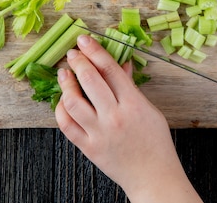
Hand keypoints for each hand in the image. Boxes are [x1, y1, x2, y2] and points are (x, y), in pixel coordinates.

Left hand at [55, 35, 201, 202]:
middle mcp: (115, 116)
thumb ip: (131, 87)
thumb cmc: (156, 143)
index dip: (95, 51)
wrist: (153, 177)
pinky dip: (61, 109)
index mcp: (133, 104)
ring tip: (64, 73)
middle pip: (90, 80)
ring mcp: (100, 133)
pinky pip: (67, 125)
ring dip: (65, 83)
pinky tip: (62, 101)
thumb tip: (121, 64)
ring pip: (73, 101)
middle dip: (78, 62)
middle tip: (73, 53)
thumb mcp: (150, 110)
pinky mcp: (89, 148)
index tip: (84, 40)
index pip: (110, 69)